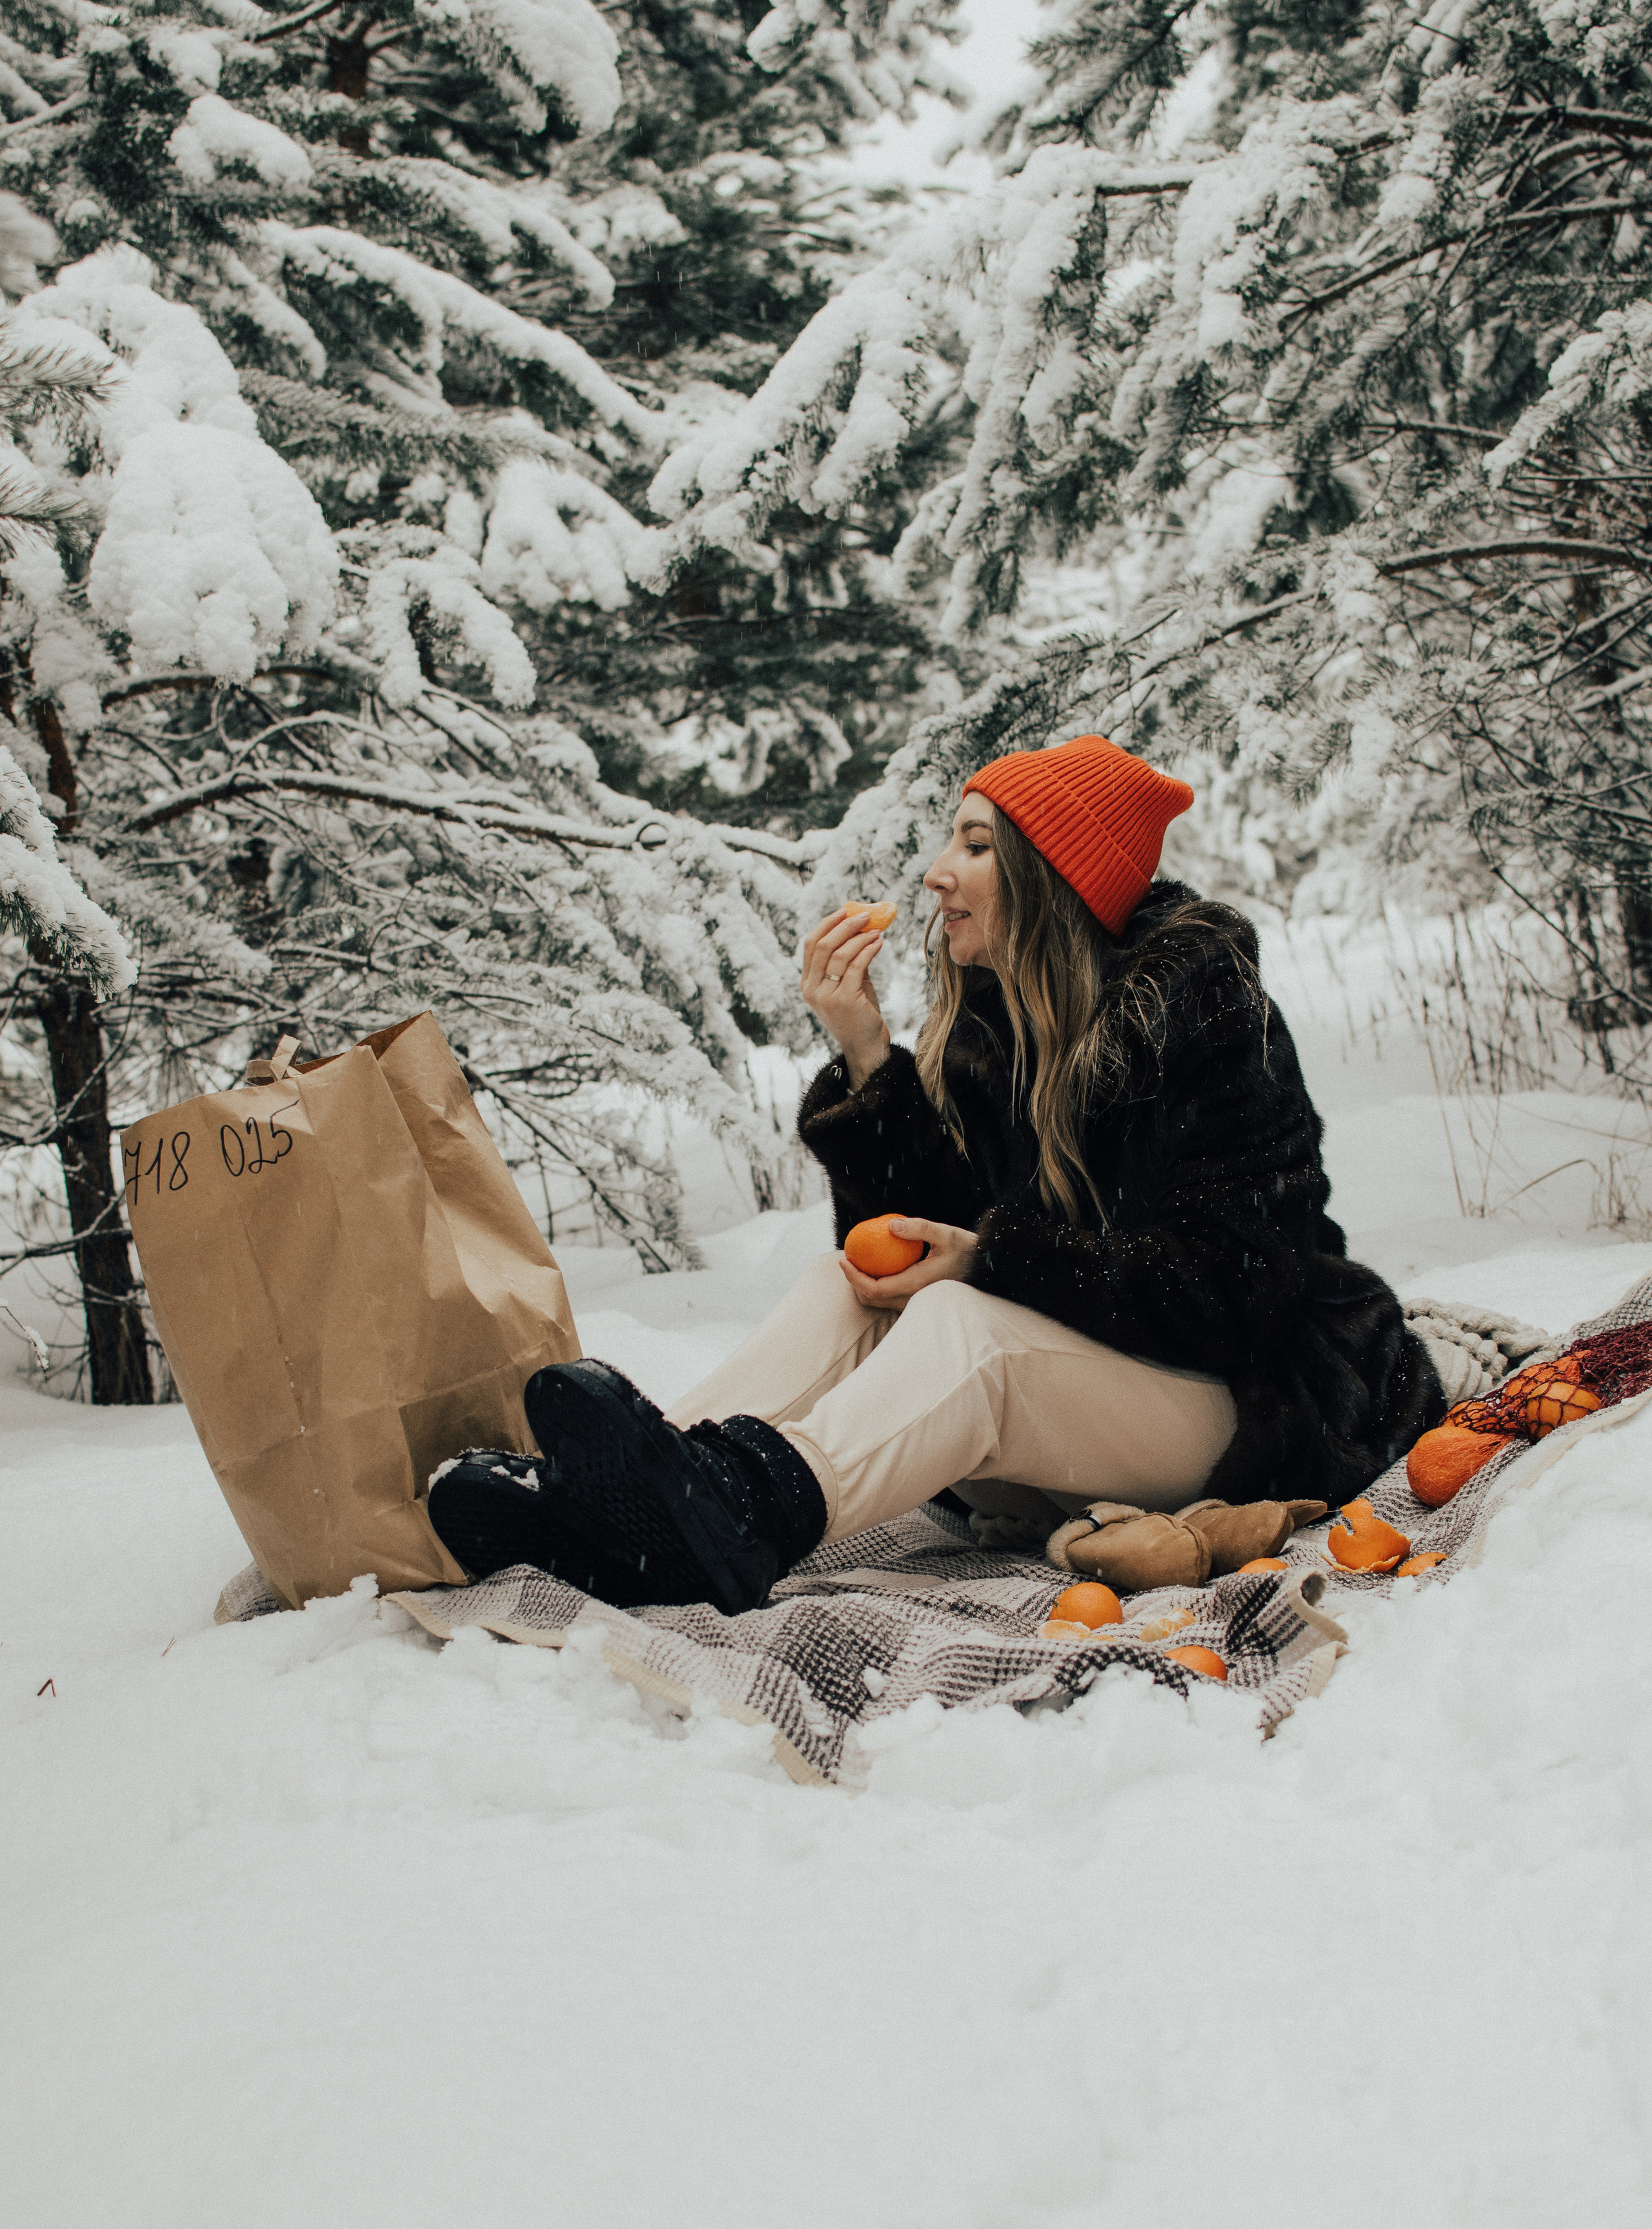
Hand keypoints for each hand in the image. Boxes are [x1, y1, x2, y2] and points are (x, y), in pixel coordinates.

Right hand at [802, 906, 890, 1087]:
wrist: (866, 1048)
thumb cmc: (860, 1016)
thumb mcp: (850, 984)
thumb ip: (849, 961)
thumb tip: (860, 929)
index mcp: (808, 984)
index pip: (810, 945)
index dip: (827, 924)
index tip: (845, 911)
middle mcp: (812, 989)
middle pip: (823, 945)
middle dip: (844, 926)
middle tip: (864, 915)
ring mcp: (826, 995)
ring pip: (840, 954)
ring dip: (860, 937)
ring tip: (876, 930)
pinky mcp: (845, 999)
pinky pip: (856, 965)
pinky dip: (868, 950)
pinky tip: (878, 943)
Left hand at [839, 1217, 978, 1312]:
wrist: (986, 1269)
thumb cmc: (968, 1250)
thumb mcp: (946, 1233)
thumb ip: (919, 1228)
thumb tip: (891, 1225)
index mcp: (916, 1285)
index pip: (875, 1289)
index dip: (854, 1277)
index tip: (843, 1260)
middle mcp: (913, 1299)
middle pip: (872, 1299)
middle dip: (854, 1282)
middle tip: (848, 1258)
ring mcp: (916, 1303)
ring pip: (880, 1302)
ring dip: (865, 1284)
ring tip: (861, 1261)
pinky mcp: (919, 1301)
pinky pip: (890, 1298)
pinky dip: (878, 1285)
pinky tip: (879, 1265)